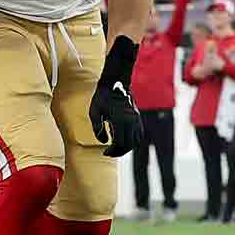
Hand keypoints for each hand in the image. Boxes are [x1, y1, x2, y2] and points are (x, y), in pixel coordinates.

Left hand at [88, 37, 143, 157]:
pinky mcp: (137, 117)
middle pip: (129, 144)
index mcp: (119, 120)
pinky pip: (139, 133)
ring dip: (127, 147)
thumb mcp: (94, 112)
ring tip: (117, 148)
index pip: (120, 142)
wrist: (115, 82)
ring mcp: (135, 119)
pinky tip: (125, 141)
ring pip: (136, 140)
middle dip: (119, 151)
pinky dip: (133, 141)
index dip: (113, 151)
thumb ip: (97, 128)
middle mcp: (130, 121)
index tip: (105, 152)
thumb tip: (104, 141)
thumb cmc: (102, 97)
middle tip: (110, 152)